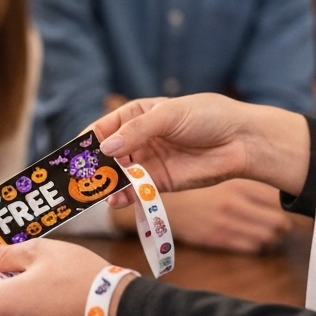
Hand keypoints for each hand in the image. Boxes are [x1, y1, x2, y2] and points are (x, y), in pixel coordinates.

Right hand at [95, 94, 309, 199]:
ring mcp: (147, 162)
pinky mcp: (160, 182)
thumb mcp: (169, 115)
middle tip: (76, 181)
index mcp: (135, 116)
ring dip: (105, 185)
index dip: (85, 143)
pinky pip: (135, 191)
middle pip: (105, 156)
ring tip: (96, 194)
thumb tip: (106, 149)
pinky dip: (123, 196)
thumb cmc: (208, 116)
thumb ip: (136, 132)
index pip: (101, 129)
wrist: (243, 141)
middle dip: (91, 168)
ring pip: (117, 176)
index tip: (72, 157)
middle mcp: (137, 140)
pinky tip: (116, 200)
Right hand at [160, 180, 292, 253]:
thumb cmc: (200, 189)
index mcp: (238, 184)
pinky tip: (254, 239)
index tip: (289, 209)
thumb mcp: (226, 179)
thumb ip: (252, 186)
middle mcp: (233, 203)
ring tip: (271, 233)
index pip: (279, 200)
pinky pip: (250, 247)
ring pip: (267, 237)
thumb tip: (283, 197)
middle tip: (283, 225)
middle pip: (278, 222)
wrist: (164, 202)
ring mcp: (225, 222)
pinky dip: (257, 245)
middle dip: (283, 225)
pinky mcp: (216, 238)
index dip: (288, 207)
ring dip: (272, 237)